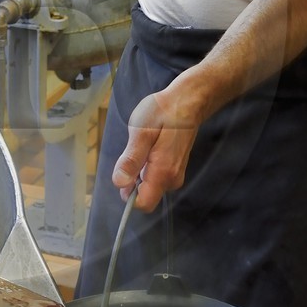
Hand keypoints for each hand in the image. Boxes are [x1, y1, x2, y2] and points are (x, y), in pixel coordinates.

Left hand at [111, 81, 201, 211]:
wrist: (187, 102)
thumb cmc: (163, 113)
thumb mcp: (140, 132)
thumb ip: (131, 160)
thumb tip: (119, 183)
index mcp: (163, 173)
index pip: (144, 204)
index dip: (128, 194)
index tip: (125, 173)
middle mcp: (172, 180)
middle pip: (145, 195)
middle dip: (133, 179)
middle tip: (137, 150)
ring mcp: (175, 175)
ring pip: (149, 185)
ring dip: (140, 170)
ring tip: (144, 145)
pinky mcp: (175, 169)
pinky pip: (155, 177)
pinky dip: (147, 165)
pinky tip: (151, 146)